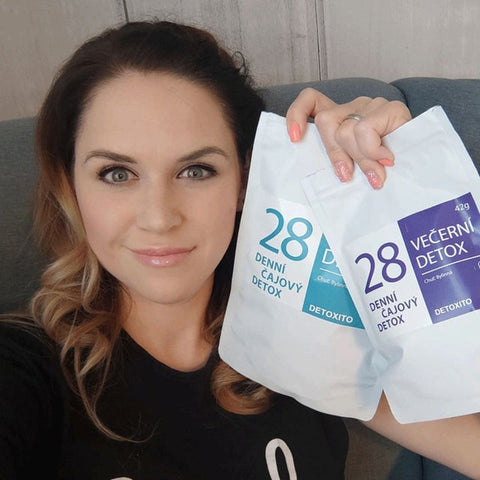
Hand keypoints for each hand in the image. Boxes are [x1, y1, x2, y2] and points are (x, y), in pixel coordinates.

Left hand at [285, 88, 411, 188]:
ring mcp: (371, 106)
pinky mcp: (391, 108)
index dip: (297, 115)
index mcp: (339, 116)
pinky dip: (371, 149)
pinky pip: (366, 129)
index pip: (311, 100)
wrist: (423, 163)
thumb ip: (341, 162)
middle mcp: (352, 107)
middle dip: (336, 155)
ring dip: (358, 157)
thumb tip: (336, 176)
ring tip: (374, 174)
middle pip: (327, 123)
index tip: (294, 139)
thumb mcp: (353, 165)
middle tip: (348, 177)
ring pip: (346, 129)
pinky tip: (385, 159)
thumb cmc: (382, 167)